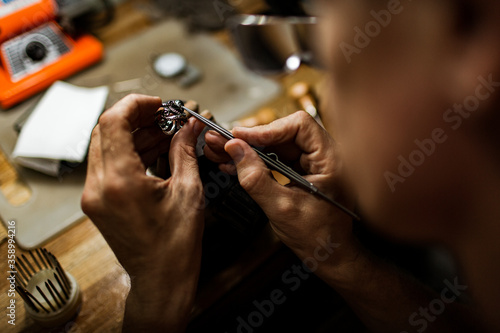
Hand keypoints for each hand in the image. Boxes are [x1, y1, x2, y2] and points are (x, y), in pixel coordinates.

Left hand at [81, 94, 204, 330]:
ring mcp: (94, 195)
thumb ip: (185, 150)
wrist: (161, 279)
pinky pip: (109, 163)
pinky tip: (155, 148)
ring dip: (135, 133)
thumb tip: (189, 125)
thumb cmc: (174, 246)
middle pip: (107, 130)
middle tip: (166, 116)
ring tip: (166, 131)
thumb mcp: (188, 191)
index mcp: (119, 182)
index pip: (114, 122)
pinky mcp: (98, 201)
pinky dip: (130, 151)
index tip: (159, 104)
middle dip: (137, 117)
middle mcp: (98, 187)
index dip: (137, 105)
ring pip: (107, 145)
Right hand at [205, 111, 359, 269]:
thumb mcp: (282, 208)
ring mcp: (312, 164)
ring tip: (222, 152)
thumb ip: (256, 178)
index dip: (268, 129)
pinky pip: (276, 159)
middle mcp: (324, 156)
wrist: (330, 256)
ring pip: (276, 145)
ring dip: (249, 149)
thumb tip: (235, 150)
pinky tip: (234, 164)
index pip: (299, 126)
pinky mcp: (301, 172)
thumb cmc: (319, 237)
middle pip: (284, 133)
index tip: (241, 137)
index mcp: (331, 160)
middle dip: (251, 138)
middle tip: (223, 141)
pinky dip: (255, 162)